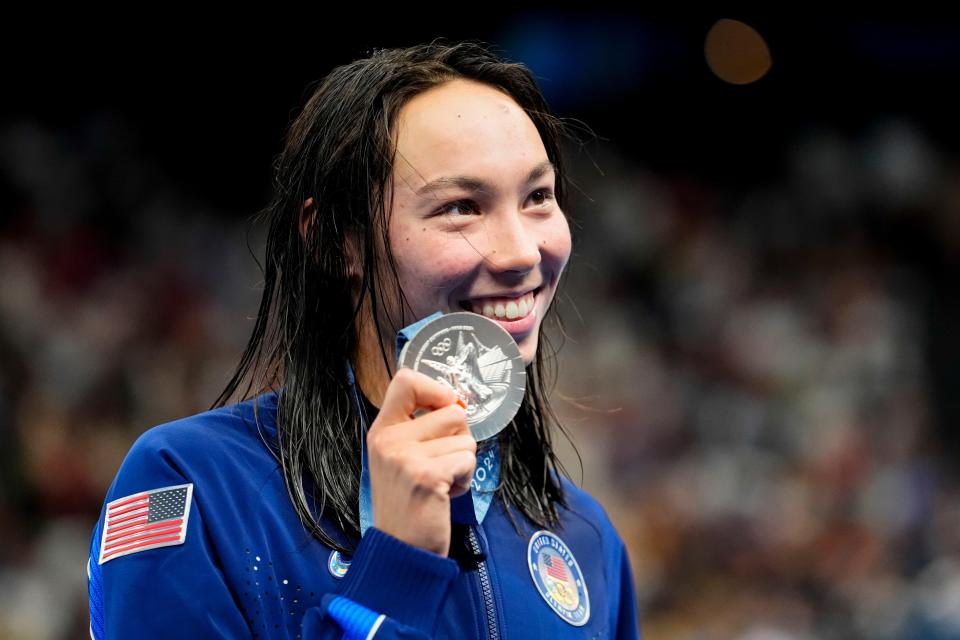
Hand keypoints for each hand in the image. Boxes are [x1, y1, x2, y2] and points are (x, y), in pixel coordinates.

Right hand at [366, 368, 475, 556]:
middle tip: (442, 463)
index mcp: (382, 430)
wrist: (400, 550)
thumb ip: (420, 428)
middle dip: (459, 438)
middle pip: (451, 410)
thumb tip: (457, 404)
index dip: (436, 390)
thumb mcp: (400, 458)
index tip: (443, 410)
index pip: (406, 380)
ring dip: (462, 461)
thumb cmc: (408, 503)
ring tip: (442, 482)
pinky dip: (464, 478)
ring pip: (465, 437)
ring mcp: (406, 457)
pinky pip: (467, 459)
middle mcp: (389, 439)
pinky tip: (445, 494)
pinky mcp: (426, 476)